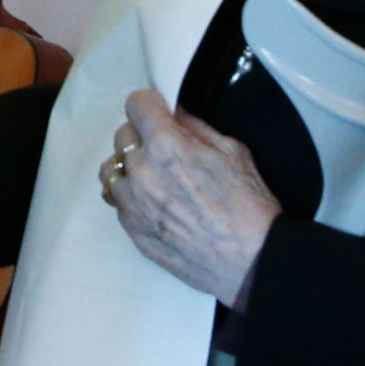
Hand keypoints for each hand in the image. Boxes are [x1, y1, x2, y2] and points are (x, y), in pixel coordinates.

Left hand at [103, 90, 278, 308]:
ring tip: (153, 175)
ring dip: (129, 167)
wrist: (252, 261)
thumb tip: (175, 113)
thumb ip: (196, 126)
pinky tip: (156, 203)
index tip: (157, 111)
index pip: (136, 104)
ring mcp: (134, 204)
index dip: (150, 105)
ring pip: (112, 170)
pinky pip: (119, 202)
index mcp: (166, 145)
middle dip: (142, 135)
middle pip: (122, 136)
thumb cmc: (248, 206)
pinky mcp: (134, 231)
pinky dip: (132, 197)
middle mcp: (142, 171)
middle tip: (164, 148)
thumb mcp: (232, 150)